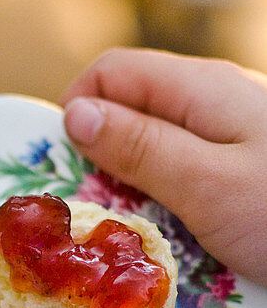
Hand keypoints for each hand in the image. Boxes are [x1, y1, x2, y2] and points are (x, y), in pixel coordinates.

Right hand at [60, 47, 266, 286]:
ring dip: (133, 187)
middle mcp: (214, 103)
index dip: (76, 111)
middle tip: (100, 214)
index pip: (111, 71)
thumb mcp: (206, 183)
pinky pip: (184, 174)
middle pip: (130, 109)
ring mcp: (230, 137)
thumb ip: (140, 146)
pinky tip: (175, 236)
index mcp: (201, 89)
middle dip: (100, 156)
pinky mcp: (241, 171)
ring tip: (139, 233)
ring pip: (154, 147)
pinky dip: (166, 201)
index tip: (67, 169)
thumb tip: (76, 114)